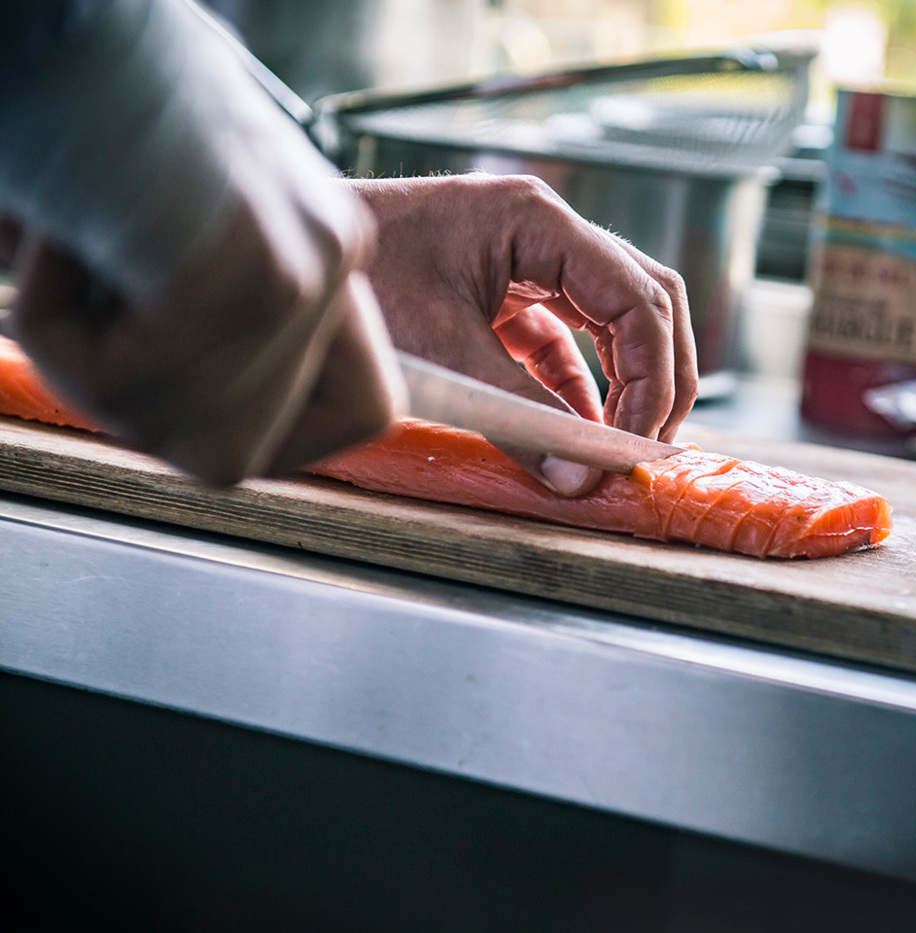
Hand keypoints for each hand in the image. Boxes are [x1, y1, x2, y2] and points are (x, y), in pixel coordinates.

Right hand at [0, 0, 401, 484]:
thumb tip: (205, 439)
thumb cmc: (72, 108)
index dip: (272, 438)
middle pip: (249, 451)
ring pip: (182, 436)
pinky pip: (135, 387)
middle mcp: (333, 255)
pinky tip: (60, 234)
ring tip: (67, 251)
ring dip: (84, 368)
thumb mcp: (162, 236)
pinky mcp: (245, 271)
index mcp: (326, 245)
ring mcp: (301, 266)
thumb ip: (209, 331)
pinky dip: (55, 330)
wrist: (39, 15)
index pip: (365, 413)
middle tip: (82, 304)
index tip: (182, 393)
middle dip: (136, 410)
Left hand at [352, 174, 697, 494]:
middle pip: (648, 302)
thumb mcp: (445, 353)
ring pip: (619, 320)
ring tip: (622, 446)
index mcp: (539, 222)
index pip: (639, 299)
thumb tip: (576, 477)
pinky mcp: (509, 292)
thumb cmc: (357, 284)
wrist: (294, 264)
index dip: (651, 378)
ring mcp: (531, 259)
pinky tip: (578, 433)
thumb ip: (520, 415)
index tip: (634, 445)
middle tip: (650, 446)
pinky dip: (583, 388)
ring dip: (630, 383)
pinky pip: (570, 341)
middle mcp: (548, 232)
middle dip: (659, 378)